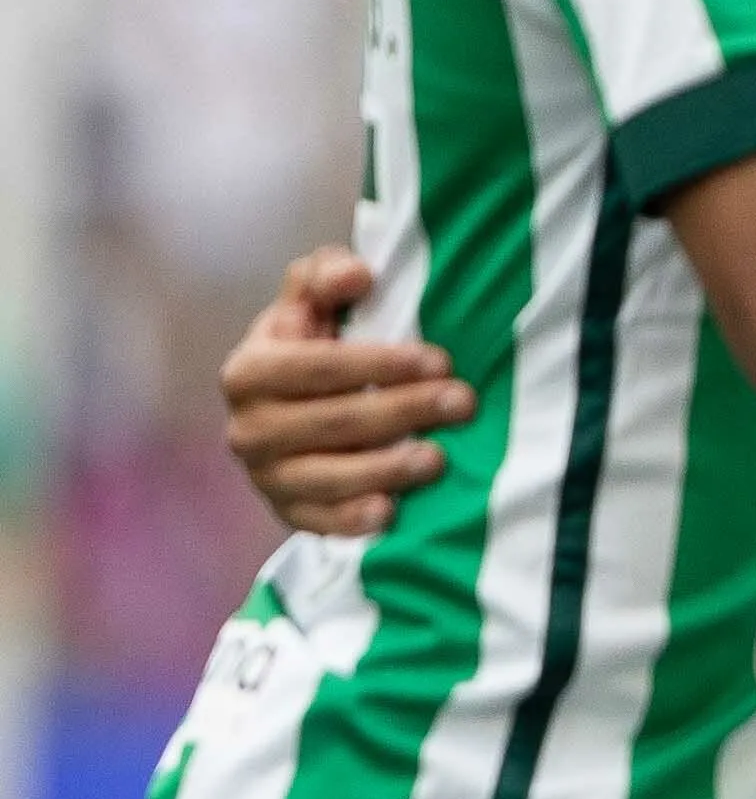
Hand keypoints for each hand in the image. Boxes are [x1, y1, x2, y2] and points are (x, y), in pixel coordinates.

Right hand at [223, 249, 469, 538]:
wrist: (294, 409)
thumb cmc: (314, 345)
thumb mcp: (311, 302)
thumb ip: (323, 276)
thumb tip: (356, 275)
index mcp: (250, 371)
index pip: (317, 367)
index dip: (379, 363)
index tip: (440, 360)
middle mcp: (249, 427)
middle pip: (333, 422)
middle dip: (404, 411)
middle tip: (464, 403)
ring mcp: (266, 476)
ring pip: (329, 477)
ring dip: (388, 469)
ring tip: (440, 458)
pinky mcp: (288, 513)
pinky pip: (320, 523)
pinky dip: (353, 521)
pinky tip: (391, 512)